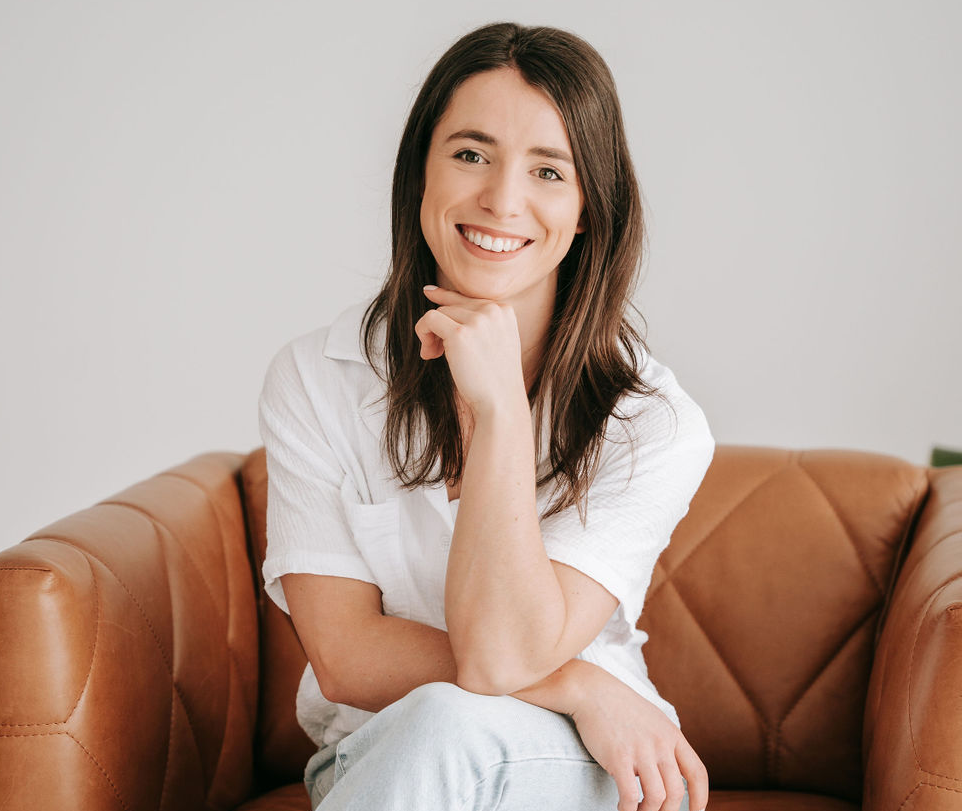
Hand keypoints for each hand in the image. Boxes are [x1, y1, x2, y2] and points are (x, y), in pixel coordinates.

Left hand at [415, 285, 526, 416]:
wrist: (501, 402)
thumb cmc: (494, 378)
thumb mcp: (494, 341)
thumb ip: (476, 320)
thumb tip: (432, 292)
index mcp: (504, 310)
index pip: (467, 298)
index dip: (447, 302)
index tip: (429, 293)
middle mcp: (493, 310)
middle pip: (451, 305)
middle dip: (440, 327)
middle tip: (436, 351)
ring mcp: (478, 321)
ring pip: (439, 312)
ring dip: (431, 334)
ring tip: (435, 355)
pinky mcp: (460, 334)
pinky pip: (428, 320)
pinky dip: (422, 333)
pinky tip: (428, 353)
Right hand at [569, 666, 707, 810]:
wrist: (592, 691)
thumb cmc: (620, 706)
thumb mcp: (653, 719)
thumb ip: (665, 742)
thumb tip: (670, 770)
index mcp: (672, 735)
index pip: (697, 773)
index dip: (700, 798)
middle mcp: (661, 744)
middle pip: (676, 792)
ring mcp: (641, 751)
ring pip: (657, 797)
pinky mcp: (619, 757)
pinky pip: (630, 795)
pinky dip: (628, 809)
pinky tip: (622, 807)